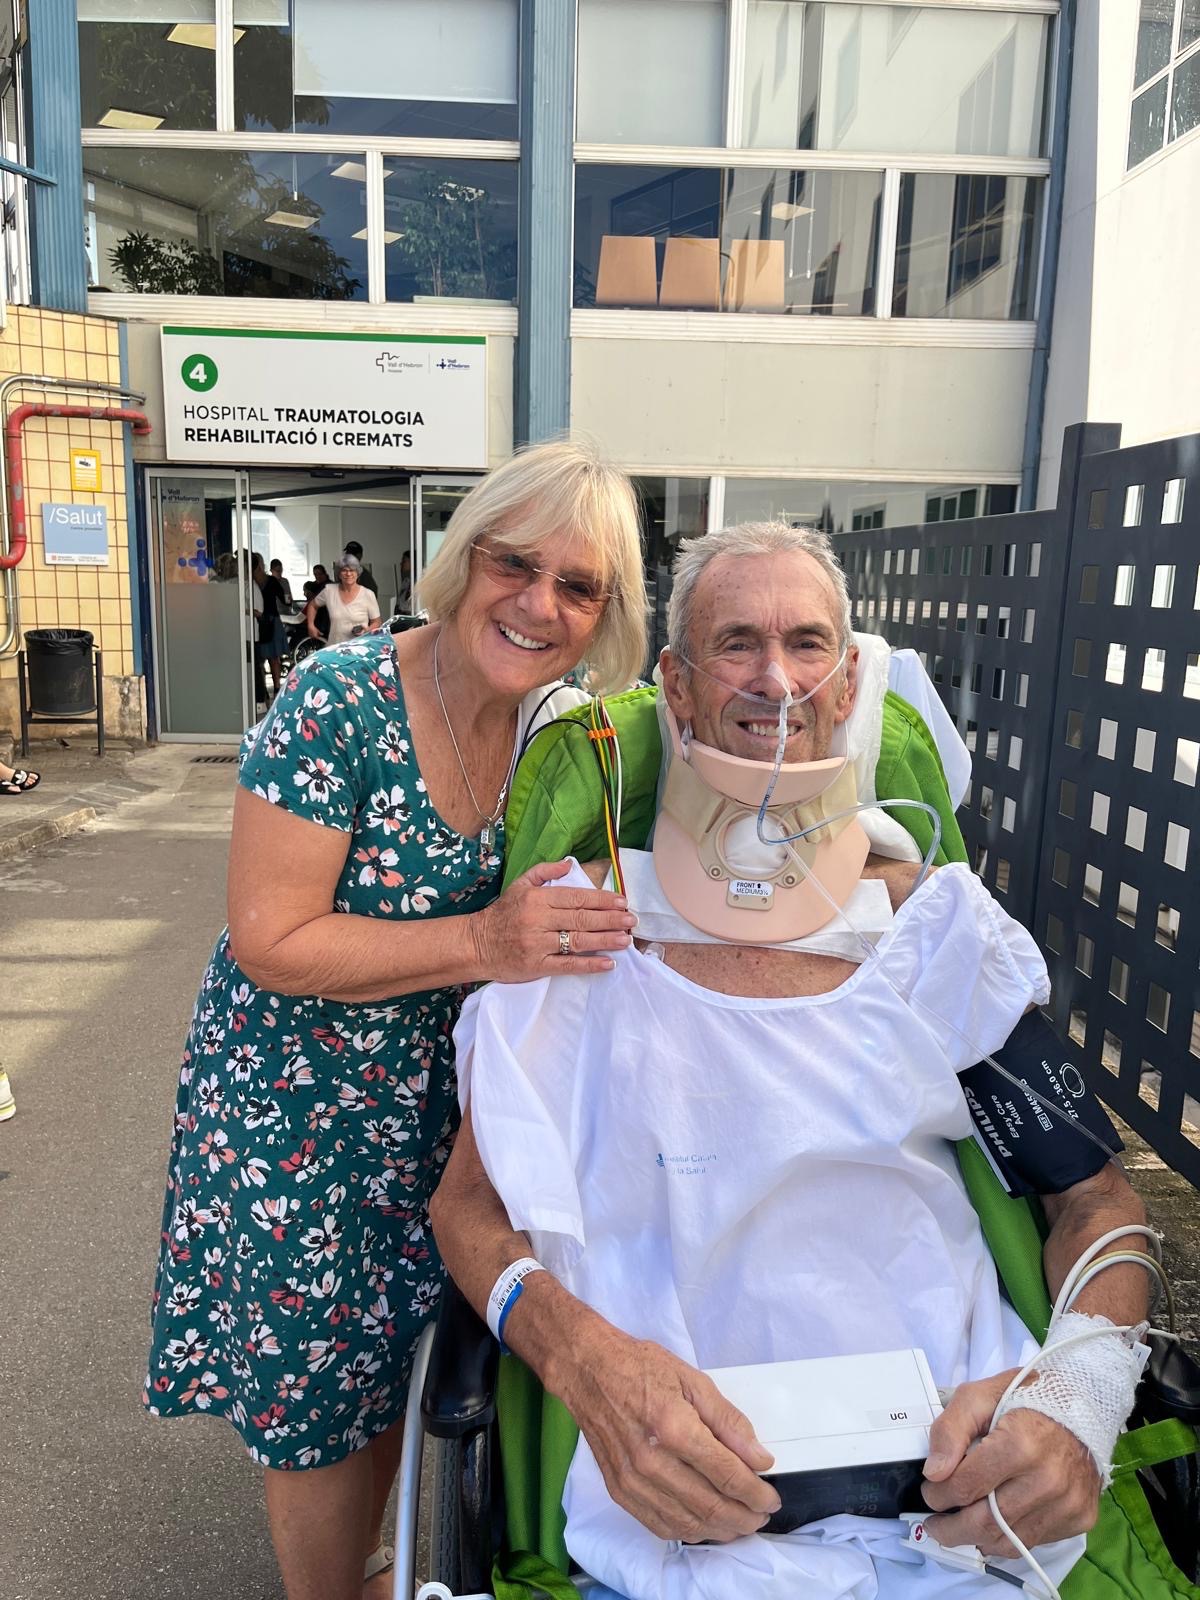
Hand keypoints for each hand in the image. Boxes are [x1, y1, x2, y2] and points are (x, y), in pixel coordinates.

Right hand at [471, 858, 635, 980]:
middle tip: (631, 920)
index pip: (576, 897)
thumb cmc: (502, 914)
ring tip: (626, 939)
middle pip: (581, 919)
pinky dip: (589, 964)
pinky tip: (608, 963)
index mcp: (537, 898)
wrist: (476, 944)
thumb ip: (544, 871)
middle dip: (610, 919)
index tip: (622, 901)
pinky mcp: (536, 966)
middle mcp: (538, 919)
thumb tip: (570, 863)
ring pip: (577, 941)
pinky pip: (567, 965)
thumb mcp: (519, 885)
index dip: (601, 899)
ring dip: (605, 940)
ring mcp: (538, 944)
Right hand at [558, 1320, 780, 1542]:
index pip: (727, 1475)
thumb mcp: (693, 1380)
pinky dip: (689, 1531)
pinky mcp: (619, 1490)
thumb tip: (759, 1458)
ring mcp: (632, 1481)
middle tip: (761, 1513)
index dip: (756, 1492)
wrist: (588, 1370)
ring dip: (720, 1530)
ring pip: (687, 1523)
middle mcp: (652, 1462)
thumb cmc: (641, 1368)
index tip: (771, 1496)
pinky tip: (705, 1524)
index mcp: (674, 1428)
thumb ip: (729, 1421)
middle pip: (710, 1505)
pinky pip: (660, 1526)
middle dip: (744, 1516)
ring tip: (740, 1523)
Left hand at [922, 1371, 1100, 1555]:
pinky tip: (995, 1522)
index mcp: (1020, 1445)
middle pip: (985, 1523)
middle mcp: (1047, 1480)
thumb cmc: (1025, 1400)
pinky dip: (1008, 1538)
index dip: (937, 1494)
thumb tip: (934, 1473)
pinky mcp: (1079, 1516)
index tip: (929, 1492)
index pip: (965, 1487)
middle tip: (934, 1525)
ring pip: (1008, 1542)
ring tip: (959, 1527)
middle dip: (950, 1530)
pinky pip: (1033, 1542)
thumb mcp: (977, 1397)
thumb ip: (949, 1430)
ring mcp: (1067, 1503)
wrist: (1081, 1406)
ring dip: (976, 1539)